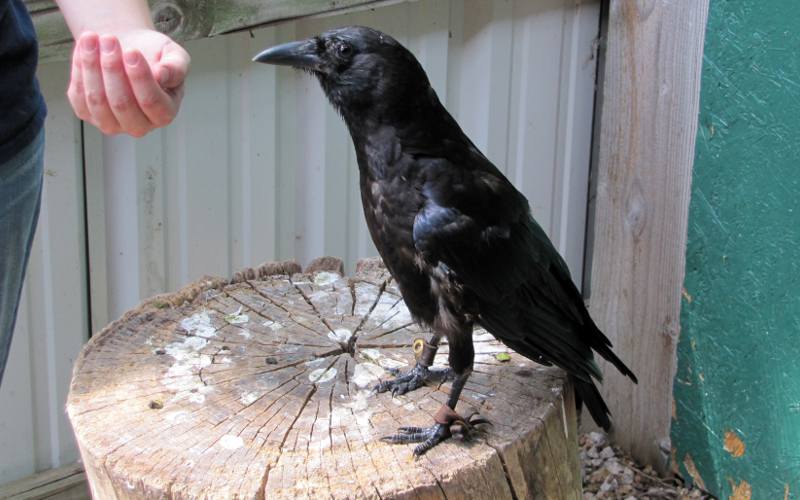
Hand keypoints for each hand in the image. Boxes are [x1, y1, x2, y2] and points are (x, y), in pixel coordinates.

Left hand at [67, 30, 189, 136]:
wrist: (129, 51)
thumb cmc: (154, 56)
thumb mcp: (174, 56)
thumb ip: (176, 67)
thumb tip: (163, 76)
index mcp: (164, 113)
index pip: (151, 101)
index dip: (140, 77)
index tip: (132, 51)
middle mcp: (139, 126)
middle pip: (121, 103)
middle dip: (112, 68)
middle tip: (109, 39)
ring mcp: (112, 124)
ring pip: (97, 100)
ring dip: (91, 66)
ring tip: (91, 38)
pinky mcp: (87, 114)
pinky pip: (79, 95)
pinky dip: (79, 69)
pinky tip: (84, 49)